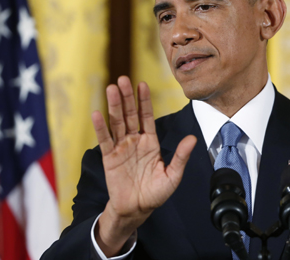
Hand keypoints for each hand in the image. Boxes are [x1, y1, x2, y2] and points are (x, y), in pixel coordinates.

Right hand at [91, 77, 195, 255]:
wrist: (137, 209)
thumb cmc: (155, 193)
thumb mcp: (172, 176)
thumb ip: (181, 157)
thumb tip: (192, 138)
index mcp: (150, 142)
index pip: (147, 116)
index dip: (144, 101)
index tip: (142, 84)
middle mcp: (135, 141)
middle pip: (129, 114)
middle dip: (127, 97)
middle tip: (123, 79)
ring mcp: (121, 147)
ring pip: (116, 122)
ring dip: (113, 105)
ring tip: (111, 88)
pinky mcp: (109, 157)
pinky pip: (104, 140)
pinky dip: (100, 127)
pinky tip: (97, 113)